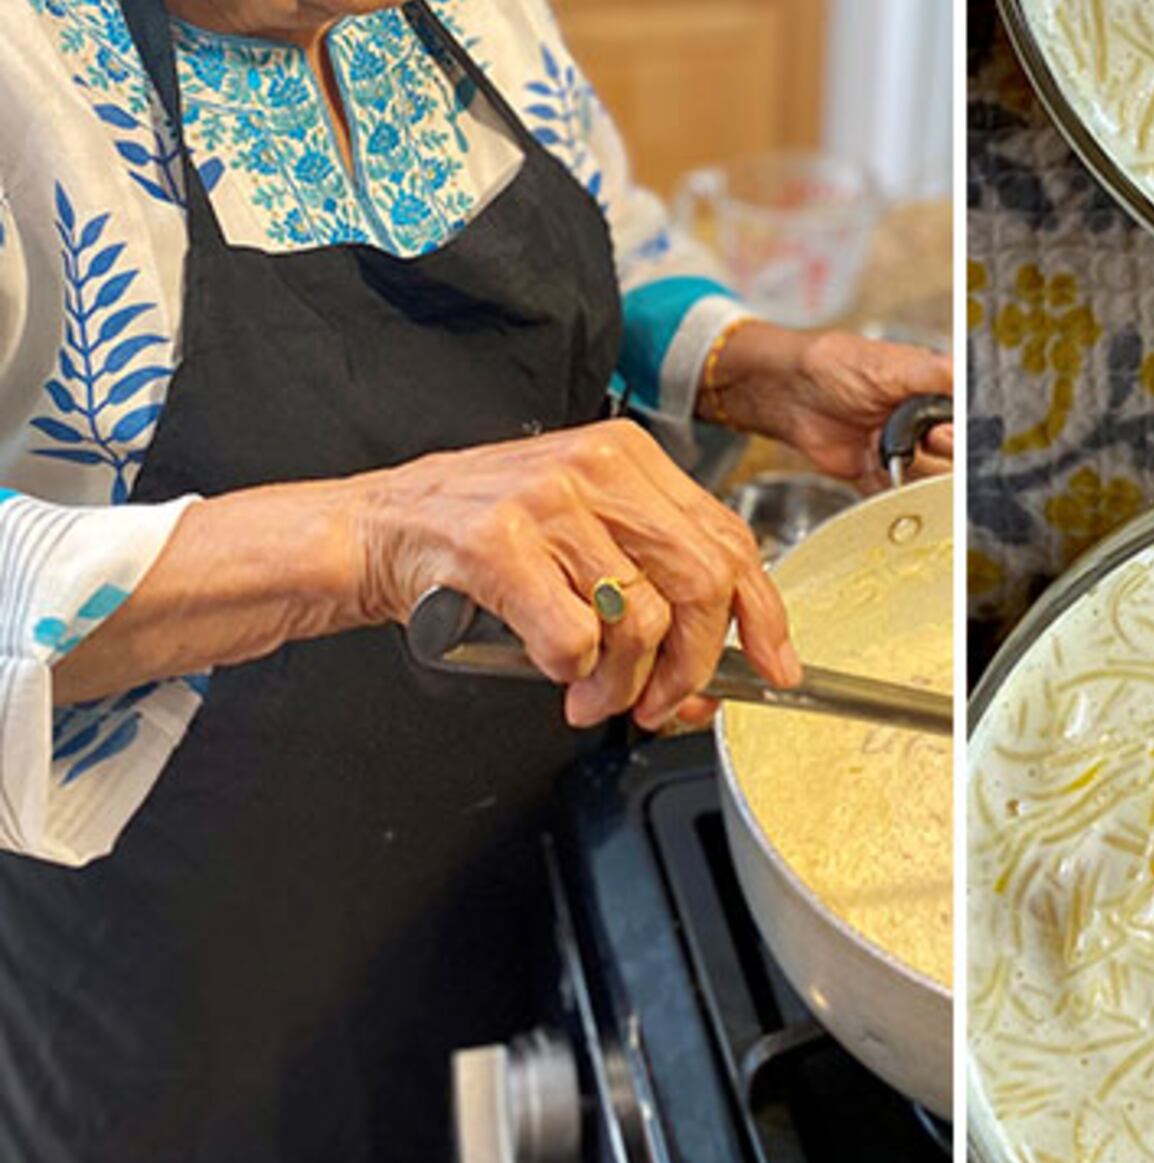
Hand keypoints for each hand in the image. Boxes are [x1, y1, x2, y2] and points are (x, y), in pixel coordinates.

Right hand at [349, 421, 801, 732]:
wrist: (369, 529)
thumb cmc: (475, 539)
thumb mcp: (581, 532)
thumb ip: (651, 579)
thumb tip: (717, 666)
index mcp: (631, 459)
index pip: (730, 539)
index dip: (763, 615)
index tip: (776, 668)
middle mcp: (597, 469)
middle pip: (702, 581)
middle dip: (695, 665)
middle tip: (662, 703)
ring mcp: (547, 501)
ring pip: (642, 618)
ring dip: (624, 683)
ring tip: (595, 697)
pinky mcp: (497, 543)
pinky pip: (574, 635)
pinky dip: (572, 671)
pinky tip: (553, 669)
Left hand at [698, 321, 955, 485]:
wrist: (790, 395)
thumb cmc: (837, 367)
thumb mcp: (897, 363)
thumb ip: (942, 374)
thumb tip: (979, 382)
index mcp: (939, 397)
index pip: (974, 428)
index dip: (965, 436)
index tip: (945, 430)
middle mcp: (927, 426)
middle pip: (958, 461)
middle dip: (940, 453)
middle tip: (923, 438)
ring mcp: (905, 453)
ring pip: (931, 483)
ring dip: (912, 470)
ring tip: (888, 445)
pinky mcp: (881, 477)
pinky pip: (898, 498)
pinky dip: (891, 491)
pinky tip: (878, 468)